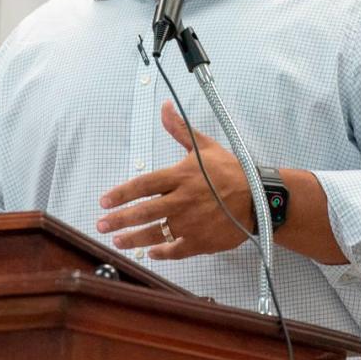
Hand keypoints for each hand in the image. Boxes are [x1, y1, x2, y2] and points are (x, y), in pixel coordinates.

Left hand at [97, 101, 253, 259]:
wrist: (260, 198)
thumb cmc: (231, 171)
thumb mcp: (204, 146)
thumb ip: (180, 129)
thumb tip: (164, 106)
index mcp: (180, 177)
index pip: (143, 185)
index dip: (121, 193)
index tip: (104, 201)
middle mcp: (182, 201)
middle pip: (144, 212)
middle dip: (119, 219)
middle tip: (101, 225)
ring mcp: (191, 223)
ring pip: (156, 233)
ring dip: (134, 239)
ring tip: (118, 241)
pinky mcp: (202, 241)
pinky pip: (177, 249)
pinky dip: (162, 252)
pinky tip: (151, 253)